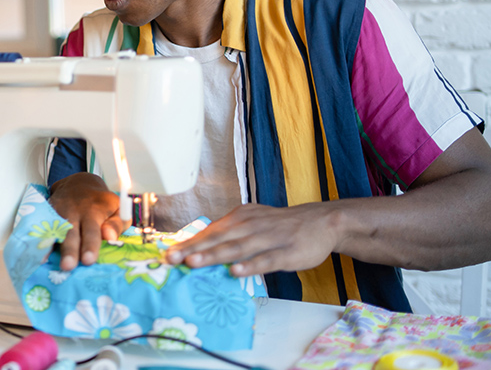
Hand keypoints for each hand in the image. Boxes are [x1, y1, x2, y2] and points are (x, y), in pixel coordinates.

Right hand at [48, 173, 128, 270]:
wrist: (78, 184)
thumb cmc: (102, 203)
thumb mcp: (118, 208)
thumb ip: (116, 224)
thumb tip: (110, 237)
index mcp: (94, 210)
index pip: (92, 230)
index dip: (90, 245)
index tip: (88, 260)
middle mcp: (74, 212)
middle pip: (71, 233)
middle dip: (70, 250)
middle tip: (68, 266)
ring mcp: (58, 212)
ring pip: (55, 231)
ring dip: (52, 247)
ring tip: (50, 263)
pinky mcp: (46, 214)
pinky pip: (42, 228)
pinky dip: (39, 240)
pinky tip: (38, 254)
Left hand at [164, 203, 343, 275]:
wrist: (321, 221)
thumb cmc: (281, 225)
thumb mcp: (252, 222)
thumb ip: (230, 234)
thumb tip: (201, 248)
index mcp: (240, 218)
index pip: (210, 231)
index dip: (189, 242)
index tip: (169, 253)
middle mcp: (251, 225)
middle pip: (219, 238)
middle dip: (193, 249)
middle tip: (172, 259)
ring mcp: (269, 238)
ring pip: (238, 248)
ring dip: (214, 255)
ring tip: (194, 263)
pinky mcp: (287, 252)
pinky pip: (266, 259)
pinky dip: (250, 265)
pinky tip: (235, 271)